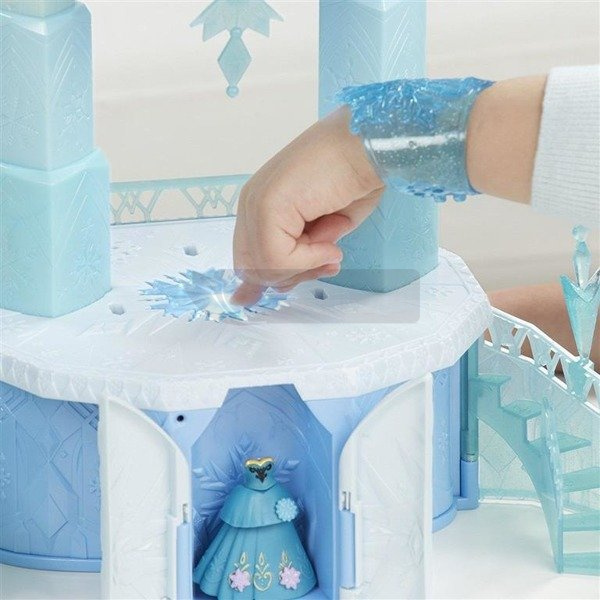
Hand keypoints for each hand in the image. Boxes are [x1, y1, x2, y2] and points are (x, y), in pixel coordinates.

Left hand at [232, 107, 383, 305]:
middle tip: (328, 260)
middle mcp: (252, 203)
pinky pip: (277, 259)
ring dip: (306, 266)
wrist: (369, 145)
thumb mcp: (325, 229)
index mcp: (262, 205)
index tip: (296, 280)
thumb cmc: (355, 177)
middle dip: (295, 274)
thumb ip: (300, 255)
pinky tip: (330, 237)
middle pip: (255, 269)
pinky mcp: (267, 206)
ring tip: (332, 240)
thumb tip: (279, 286)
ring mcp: (256, 204)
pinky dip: (309, 259)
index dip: (274, 277)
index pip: (250, 258)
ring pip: (264, 268)